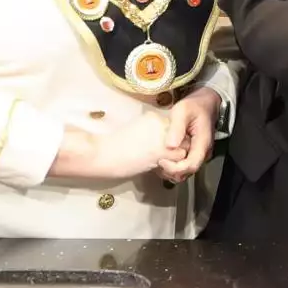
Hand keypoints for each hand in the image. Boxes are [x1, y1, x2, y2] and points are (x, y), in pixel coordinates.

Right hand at [53, 110, 175, 182]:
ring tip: (165, 166)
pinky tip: (162, 169)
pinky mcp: (162, 150)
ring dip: (178, 158)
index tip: (164, 151)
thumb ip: (152, 136)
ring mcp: (163, 136)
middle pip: (182, 136)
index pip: (175, 128)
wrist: (103, 154)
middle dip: (178, 149)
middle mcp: (162, 123)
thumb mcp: (136, 133)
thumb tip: (161, 146)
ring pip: (185, 147)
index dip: (173, 141)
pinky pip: (180, 158)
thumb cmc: (115, 146)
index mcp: (154, 117)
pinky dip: (175, 165)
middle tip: (168, 160)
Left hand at [156, 87, 221, 181]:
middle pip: (187, 173)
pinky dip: (172, 167)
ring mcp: (198, 155)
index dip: (174, 168)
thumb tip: (170, 146)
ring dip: (170, 171)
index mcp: (202, 144)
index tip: (161, 160)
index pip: (191, 166)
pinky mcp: (193, 154)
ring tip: (158, 160)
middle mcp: (203, 153)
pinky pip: (183, 167)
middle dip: (170, 171)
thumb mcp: (183, 110)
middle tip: (157, 160)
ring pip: (184, 172)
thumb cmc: (194, 105)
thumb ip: (177, 127)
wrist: (205, 103)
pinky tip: (163, 158)